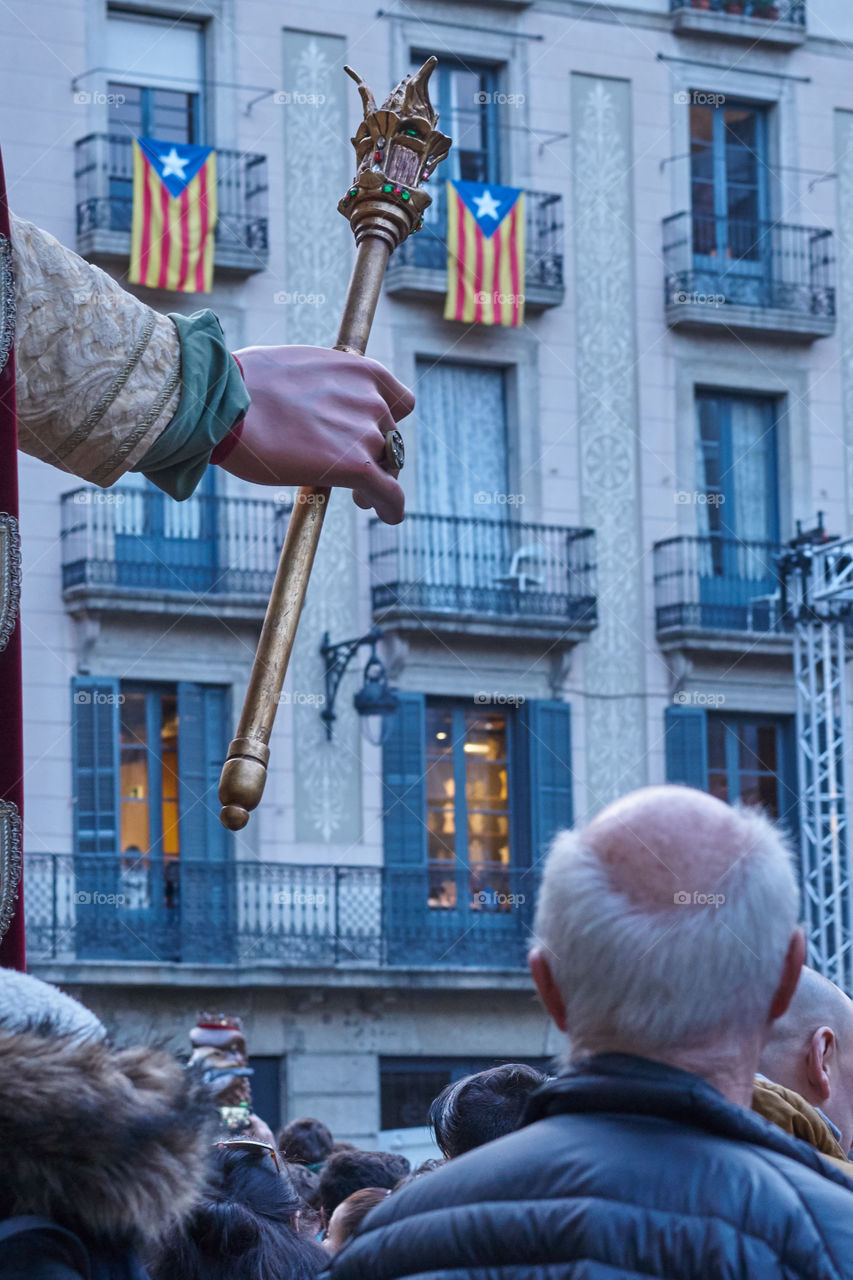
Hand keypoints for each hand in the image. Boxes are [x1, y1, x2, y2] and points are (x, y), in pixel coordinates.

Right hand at [219, 345, 413, 523]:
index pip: (399, 401)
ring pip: (389, 467)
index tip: (369, 432)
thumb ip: (321, 388)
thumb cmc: (244, 385)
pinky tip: (387, 515)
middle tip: (353, 470)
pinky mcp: (358, 468)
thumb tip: (312, 409)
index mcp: (361, 370)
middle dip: (374, 453)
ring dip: (377, 482)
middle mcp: (371, 400)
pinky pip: (390, 494)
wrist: (225, 402)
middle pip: (390, 436)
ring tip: (358, 498)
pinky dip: (392, 508)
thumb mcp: (296, 370)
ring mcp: (366, 434)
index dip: (385, 421)